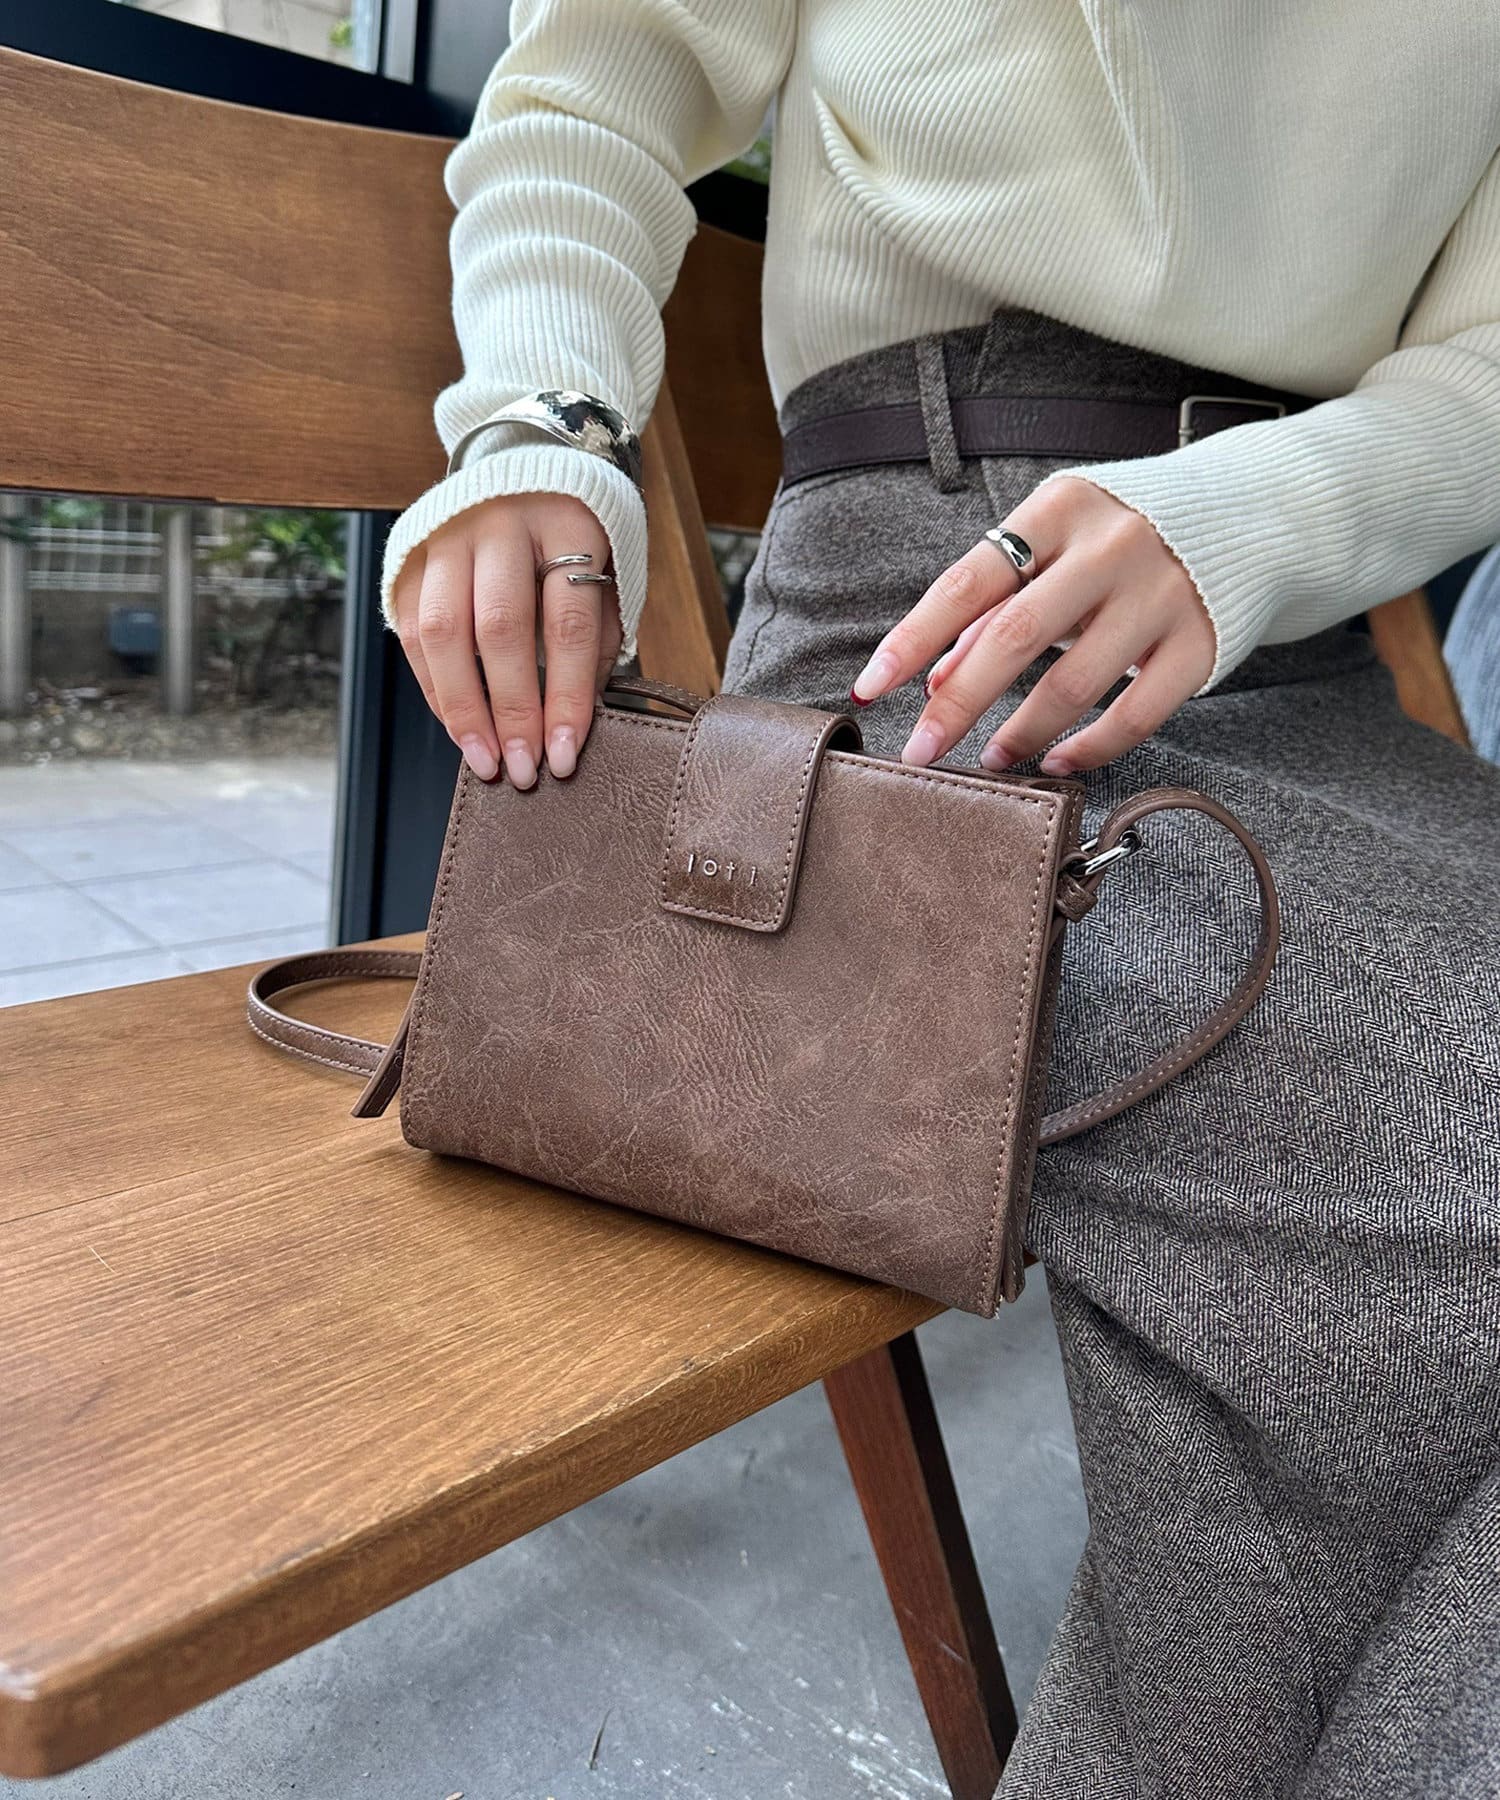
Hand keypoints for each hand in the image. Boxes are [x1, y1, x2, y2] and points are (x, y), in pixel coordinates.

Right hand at [390, 491, 620, 787]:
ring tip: (484, 760)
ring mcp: (449, 534)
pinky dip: (434, 686)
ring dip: (463, 708)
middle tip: (522, 770)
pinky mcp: (411, 552)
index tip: (566, 755)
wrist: (523, 465)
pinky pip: (415, 629)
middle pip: (501, 629)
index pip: (567, 623)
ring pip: (445, 631)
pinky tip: (457, 725)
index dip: (567, 696)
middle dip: (513, 711)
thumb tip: (572, 722)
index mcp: (567, 524)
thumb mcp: (605, 575)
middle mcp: (502, 523)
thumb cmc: (574, 537)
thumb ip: (593, 641)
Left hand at [850, 477, 1215, 774]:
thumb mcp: (1053, 545)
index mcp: (1057, 510)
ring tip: (991, 759)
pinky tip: (1058, 763)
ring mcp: (1160, 595)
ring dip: (1021, 733)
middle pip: (1014, 636)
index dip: (912, 638)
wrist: (1247, 516)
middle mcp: (1109, 547)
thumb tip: (933, 679)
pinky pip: (1136, 713)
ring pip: (1073, 682)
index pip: (967, 582)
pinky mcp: (1199, 644)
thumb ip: (995, 605)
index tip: (870, 686)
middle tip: (919, 749)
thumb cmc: (1120, 537)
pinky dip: (1089, 748)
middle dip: (957, 702)